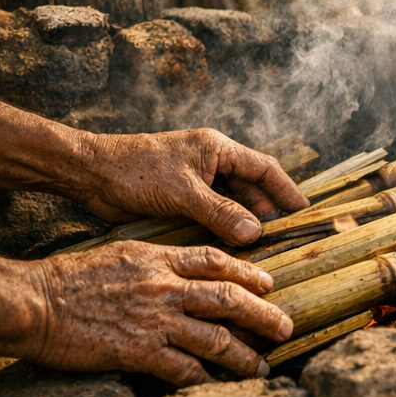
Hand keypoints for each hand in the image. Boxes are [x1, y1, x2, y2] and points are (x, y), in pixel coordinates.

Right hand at [12, 243, 292, 385]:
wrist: (36, 302)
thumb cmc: (72, 278)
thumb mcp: (123, 253)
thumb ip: (158, 261)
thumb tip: (185, 272)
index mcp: (160, 259)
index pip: (217, 261)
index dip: (249, 272)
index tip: (269, 284)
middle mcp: (165, 288)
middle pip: (229, 298)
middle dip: (263, 315)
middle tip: (285, 328)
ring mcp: (155, 320)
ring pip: (216, 338)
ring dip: (244, 356)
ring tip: (261, 368)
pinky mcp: (139, 352)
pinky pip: (183, 369)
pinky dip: (205, 379)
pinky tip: (217, 386)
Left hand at [75, 129, 307, 244]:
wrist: (90, 175)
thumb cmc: (135, 170)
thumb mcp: (183, 192)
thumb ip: (220, 212)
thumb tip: (255, 232)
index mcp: (218, 150)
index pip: (264, 168)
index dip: (286, 189)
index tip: (304, 211)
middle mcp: (211, 164)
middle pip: (251, 187)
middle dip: (268, 210)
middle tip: (285, 236)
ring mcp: (197, 182)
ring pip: (232, 203)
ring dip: (245, 222)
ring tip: (263, 247)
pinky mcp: (181, 200)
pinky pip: (212, 215)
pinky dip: (224, 229)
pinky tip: (232, 247)